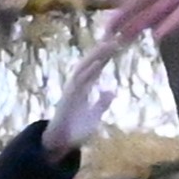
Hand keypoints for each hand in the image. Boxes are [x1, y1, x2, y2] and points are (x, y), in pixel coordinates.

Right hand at [45, 31, 124, 158]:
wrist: (60, 143)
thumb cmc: (75, 130)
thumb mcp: (95, 115)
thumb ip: (102, 102)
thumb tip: (111, 89)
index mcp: (84, 87)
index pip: (96, 66)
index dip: (106, 54)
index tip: (118, 41)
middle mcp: (77, 85)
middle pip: (91, 62)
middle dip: (103, 49)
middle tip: (118, 35)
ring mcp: (72, 90)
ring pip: (85, 67)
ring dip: (97, 55)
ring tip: (111, 43)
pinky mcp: (68, 98)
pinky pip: (79, 82)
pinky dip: (88, 71)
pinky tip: (98, 62)